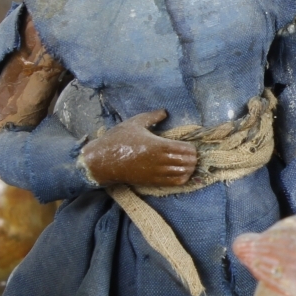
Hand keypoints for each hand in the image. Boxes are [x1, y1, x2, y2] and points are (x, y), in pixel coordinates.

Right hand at [80, 110, 198, 188]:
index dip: (191, 148)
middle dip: (192, 158)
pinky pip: (174, 183)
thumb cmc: (118, 139)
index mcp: (158, 145)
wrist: (103, 160)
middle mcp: (160, 161)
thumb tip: (165, 111)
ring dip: (188, 168)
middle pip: (188, 162)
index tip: (189, 144)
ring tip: (187, 163)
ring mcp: (156, 173)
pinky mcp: (152, 182)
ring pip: (183, 174)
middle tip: (190, 154)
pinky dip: (182, 178)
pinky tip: (180, 172)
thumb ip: (152, 117)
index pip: (186, 149)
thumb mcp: (135, 123)